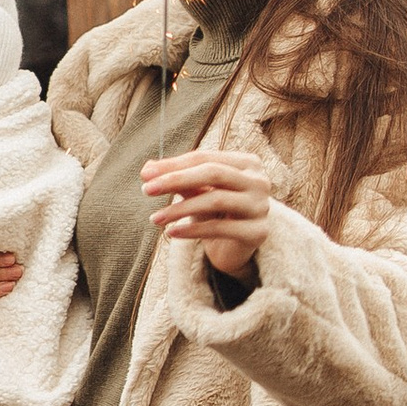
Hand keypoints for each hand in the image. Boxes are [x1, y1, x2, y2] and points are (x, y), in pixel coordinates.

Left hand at [141, 147, 274, 277]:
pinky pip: (219, 228)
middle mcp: (259, 181)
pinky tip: (171, 233)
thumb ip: (177, 178)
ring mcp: (261, 207)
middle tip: (146, 189)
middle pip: (213, 173)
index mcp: (246, 163)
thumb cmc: (215, 212)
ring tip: (156, 217)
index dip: (174, 165)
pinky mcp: (257, 232)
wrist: (234, 248)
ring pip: (216, 200)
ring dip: (180, 209)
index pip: (205, 158)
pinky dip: (192, 230)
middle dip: (176, 179)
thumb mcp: (196, 191)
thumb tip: (147, 169)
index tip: (145, 174)